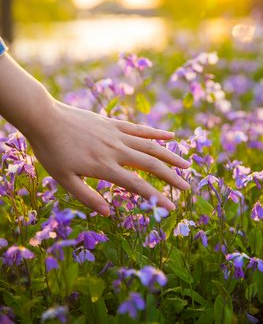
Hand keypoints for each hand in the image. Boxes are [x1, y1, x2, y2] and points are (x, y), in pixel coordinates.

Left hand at [28, 101, 189, 215]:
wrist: (45, 118)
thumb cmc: (51, 151)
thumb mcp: (64, 179)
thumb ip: (88, 197)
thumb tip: (109, 212)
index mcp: (105, 167)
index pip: (139, 186)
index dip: (158, 198)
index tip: (173, 207)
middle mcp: (116, 150)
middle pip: (151, 165)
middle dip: (172, 177)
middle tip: (188, 187)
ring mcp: (116, 134)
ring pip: (151, 146)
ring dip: (170, 155)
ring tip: (186, 164)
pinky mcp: (113, 123)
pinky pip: (139, 128)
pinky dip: (156, 132)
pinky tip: (171, 135)